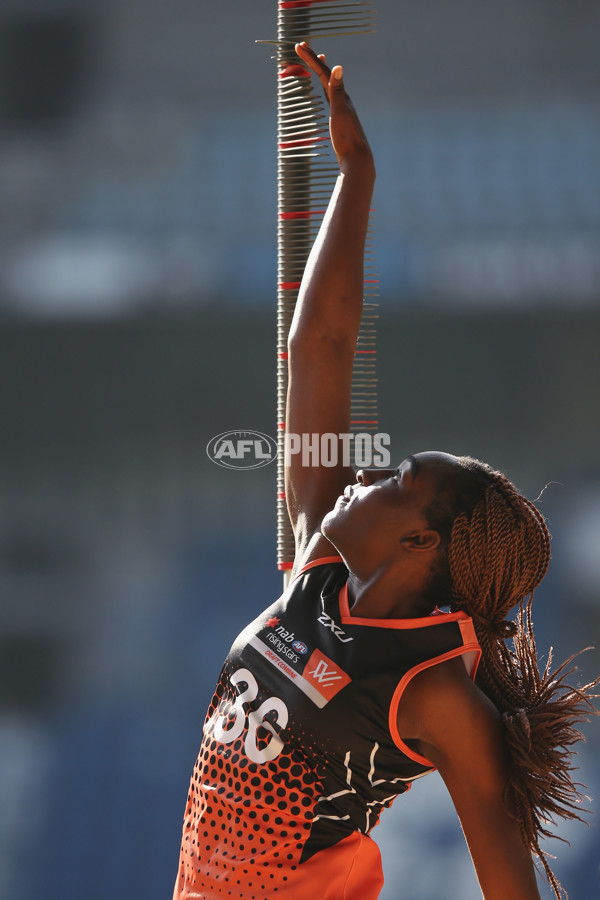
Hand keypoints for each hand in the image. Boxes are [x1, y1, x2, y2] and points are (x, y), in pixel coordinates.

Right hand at [295, 42, 372, 171]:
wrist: (356, 158)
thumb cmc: (346, 137)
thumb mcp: (339, 112)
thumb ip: (337, 90)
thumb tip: (337, 66)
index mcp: (340, 96)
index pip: (324, 72)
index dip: (311, 58)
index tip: (299, 45)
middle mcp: (342, 99)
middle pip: (327, 74)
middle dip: (314, 60)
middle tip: (303, 46)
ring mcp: (342, 108)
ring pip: (330, 84)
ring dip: (322, 71)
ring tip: (318, 59)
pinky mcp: (340, 119)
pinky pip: (331, 97)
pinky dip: (327, 88)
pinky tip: (327, 91)